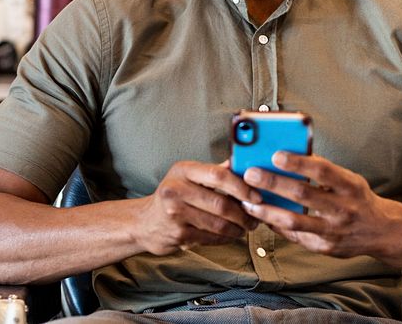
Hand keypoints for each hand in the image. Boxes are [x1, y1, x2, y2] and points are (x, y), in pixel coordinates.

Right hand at [133, 160, 262, 255]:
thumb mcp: (188, 176)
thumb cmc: (173, 195)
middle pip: (220, 203)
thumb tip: (241, 163)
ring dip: (237, 228)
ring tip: (246, 228)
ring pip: (218, 224)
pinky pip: (210, 238)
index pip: (218, 175)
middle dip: (243, 214)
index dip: (242, 187)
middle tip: (255, 218)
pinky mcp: (177, 234)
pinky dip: (225, 238)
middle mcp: (176, 190)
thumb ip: (214, 172)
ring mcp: (175, 213)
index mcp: (183, 170)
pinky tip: (230, 235)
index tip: (257, 197)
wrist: (144, 222)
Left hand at [241, 152, 401, 257]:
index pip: (323, 171)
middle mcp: (343, 209)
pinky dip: (277, 226)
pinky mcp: (325, 247)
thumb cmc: (357, 198)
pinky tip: (263, 217)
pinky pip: (295, 236)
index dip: (299, 163)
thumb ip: (323, 171)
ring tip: (248, 202)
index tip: (276, 155)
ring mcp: (333, 231)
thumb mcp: (349, 179)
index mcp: (350, 186)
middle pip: (303, 195)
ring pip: (294, 221)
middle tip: (250, 174)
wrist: (380, 231)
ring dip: (267, 211)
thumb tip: (289, 157)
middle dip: (273, 183)